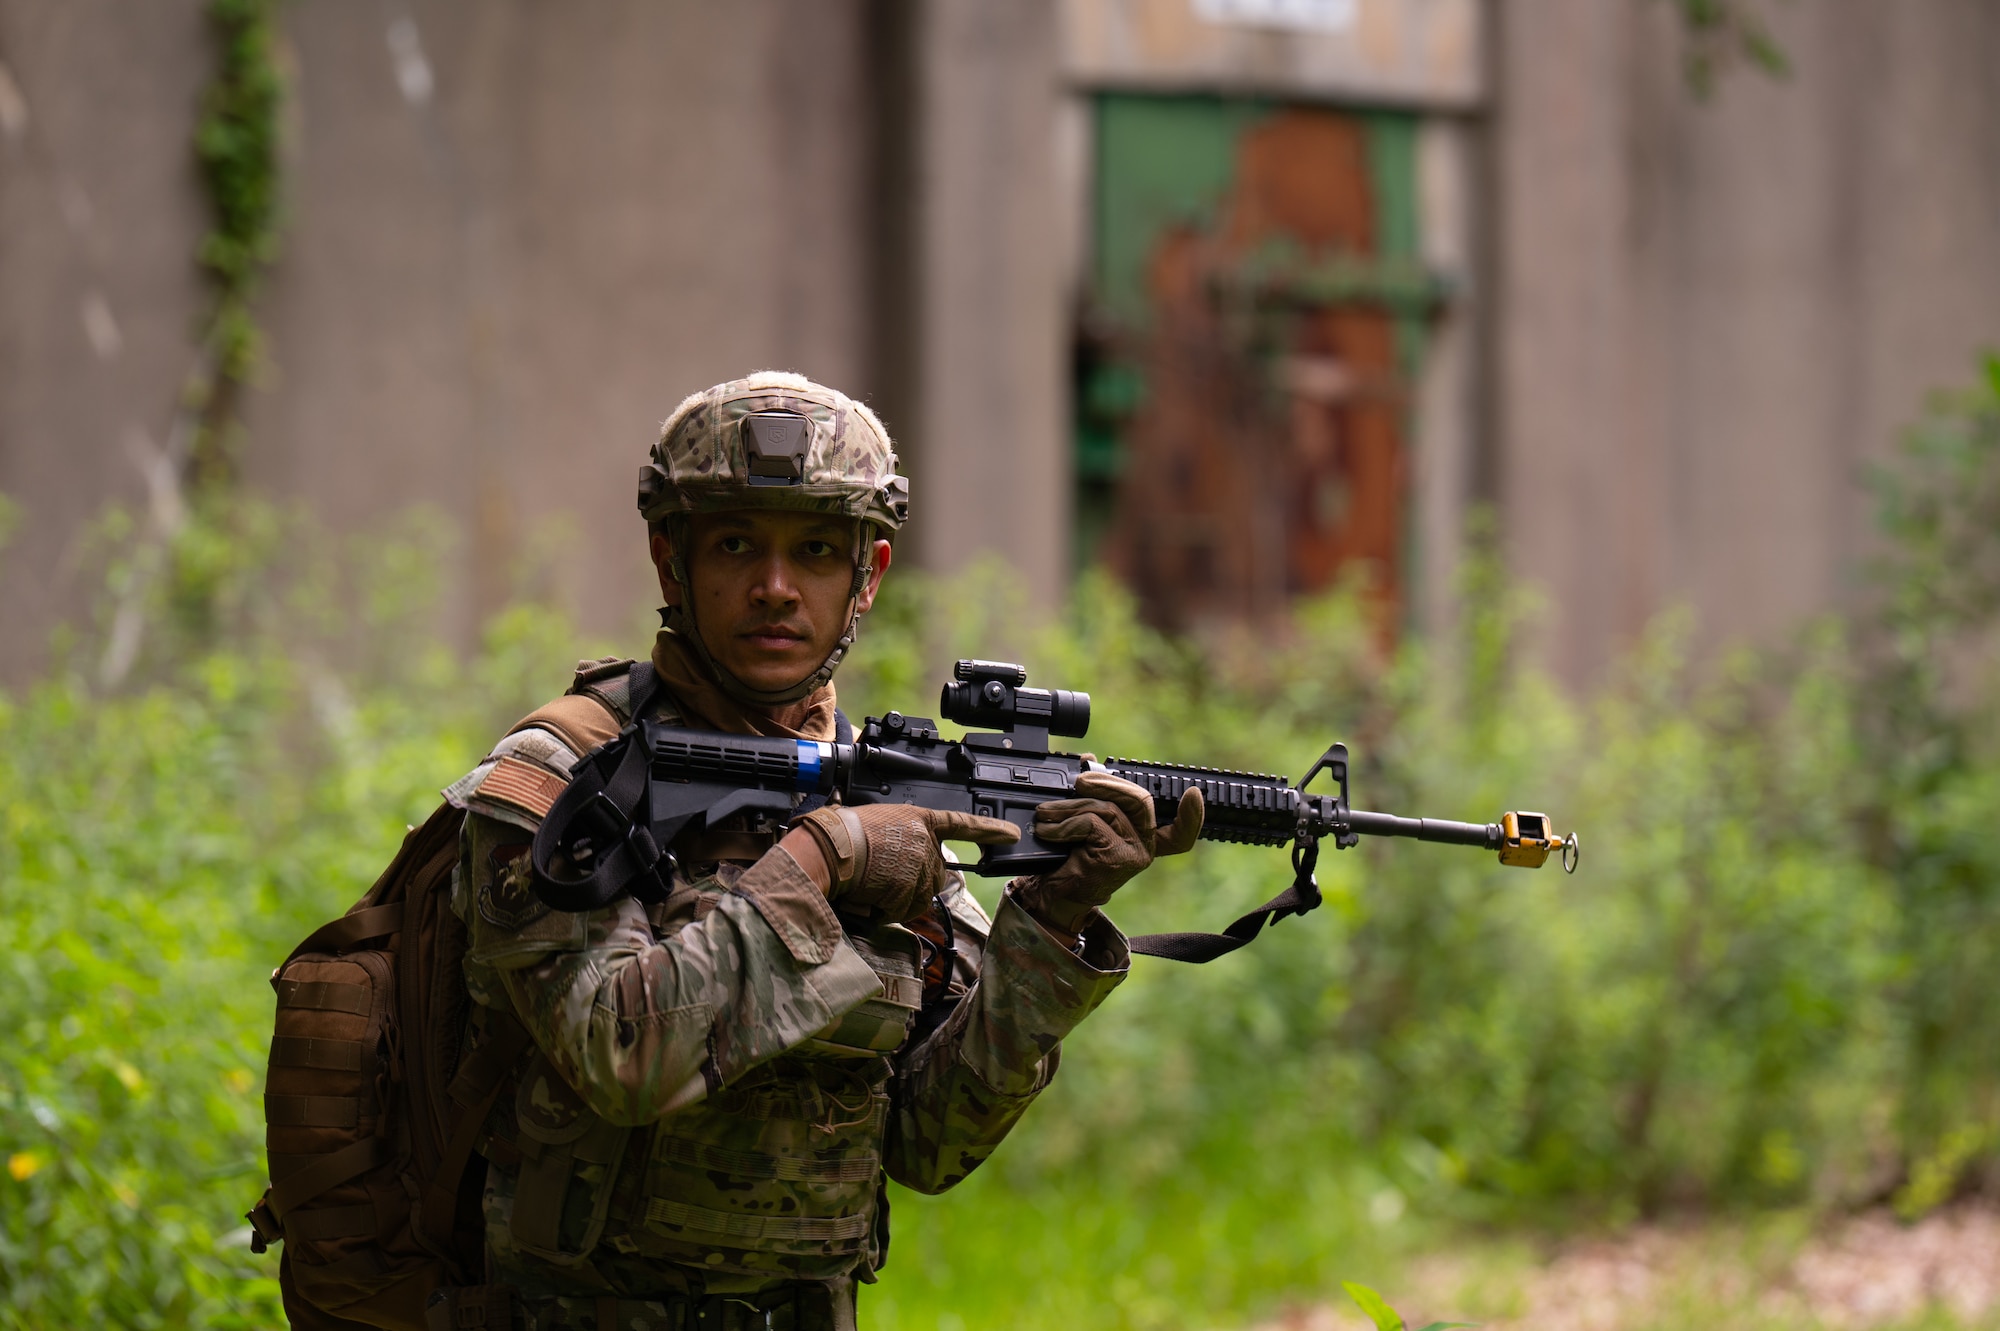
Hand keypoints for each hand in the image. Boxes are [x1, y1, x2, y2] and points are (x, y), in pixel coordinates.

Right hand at [788, 803, 1018, 923]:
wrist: (830, 849)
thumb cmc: (845, 833)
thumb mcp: (882, 823)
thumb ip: (904, 837)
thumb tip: (904, 861)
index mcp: (920, 820)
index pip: (963, 824)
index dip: (989, 830)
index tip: (1012, 835)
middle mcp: (927, 843)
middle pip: (935, 874)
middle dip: (914, 882)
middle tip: (882, 876)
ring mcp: (922, 867)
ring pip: (920, 896)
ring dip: (898, 898)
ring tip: (871, 883)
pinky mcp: (912, 889)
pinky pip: (905, 910)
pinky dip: (888, 910)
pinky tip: (871, 896)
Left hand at [1014, 772, 1203, 933]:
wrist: (1053, 896)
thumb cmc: (1068, 859)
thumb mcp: (1084, 821)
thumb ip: (1094, 793)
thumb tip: (1089, 759)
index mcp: (1142, 838)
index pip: (1179, 832)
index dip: (1192, 816)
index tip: (1194, 795)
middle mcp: (1145, 848)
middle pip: (1140, 801)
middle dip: (1107, 783)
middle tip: (1079, 782)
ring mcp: (1134, 855)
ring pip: (1108, 809)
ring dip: (1070, 806)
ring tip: (1047, 813)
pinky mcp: (1116, 858)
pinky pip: (1092, 824)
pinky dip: (1065, 824)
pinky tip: (1049, 831)